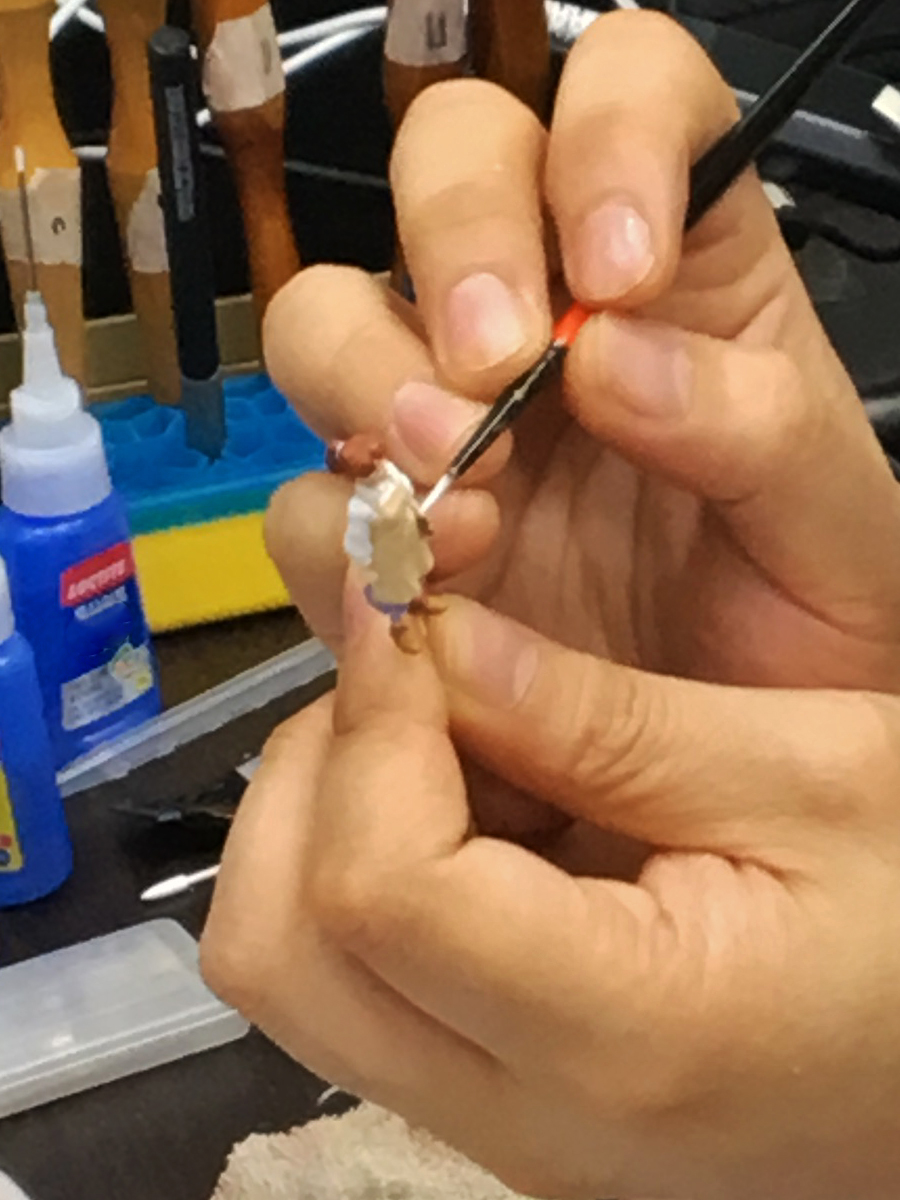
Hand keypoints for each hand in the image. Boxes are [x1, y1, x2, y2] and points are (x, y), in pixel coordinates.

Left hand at [202, 590, 899, 1199]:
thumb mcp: (815, 774)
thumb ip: (609, 719)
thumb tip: (441, 642)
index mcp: (624, 1031)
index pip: (378, 886)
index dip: (372, 723)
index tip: (410, 616)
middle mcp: (525, 1116)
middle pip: (277, 949)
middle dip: (312, 775)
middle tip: (409, 679)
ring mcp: (496, 1128)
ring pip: (286, 972)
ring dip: (318, 818)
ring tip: (432, 734)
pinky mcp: (491, 1104)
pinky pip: (347, 980)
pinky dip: (356, 863)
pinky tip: (464, 804)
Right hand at [264, 10, 899, 696]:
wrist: (742, 772)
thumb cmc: (814, 627)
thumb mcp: (834, 524)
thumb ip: (761, 428)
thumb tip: (611, 357)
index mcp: (683, 275)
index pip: (626, 93)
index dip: (604, 134)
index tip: (617, 268)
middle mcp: (544, 327)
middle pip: (445, 168)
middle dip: (458, 243)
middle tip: (497, 364)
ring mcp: (446, 429)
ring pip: (329, 316)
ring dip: (370, 377)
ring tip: (456, 483)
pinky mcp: (383, 541)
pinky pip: (305, 502)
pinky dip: (340, 530)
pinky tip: (422, 580)